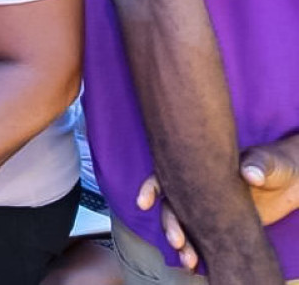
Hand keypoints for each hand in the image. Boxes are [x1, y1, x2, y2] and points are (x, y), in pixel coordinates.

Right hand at [137, 136, 298, 270]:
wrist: (290, 184)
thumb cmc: (277, 166)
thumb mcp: (270, 163)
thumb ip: (259, 166)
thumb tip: (250, 175)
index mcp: (201, 169)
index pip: (168, 175)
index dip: (152, 188)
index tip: (145, 203)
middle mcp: (198, 189)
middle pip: (172, 206)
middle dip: (170, 226)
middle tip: (178, 243)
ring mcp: (208, 209)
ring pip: (183, 226)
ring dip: (181, 244)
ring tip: (189, 262)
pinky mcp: (220, 226)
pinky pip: (200, 239)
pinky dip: (195, 252)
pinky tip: (197, 265)